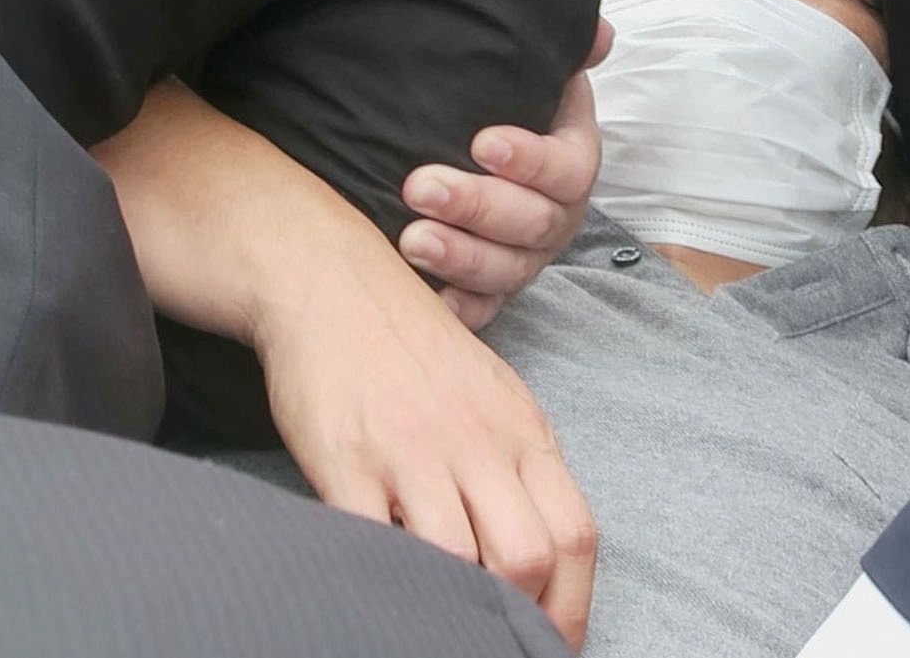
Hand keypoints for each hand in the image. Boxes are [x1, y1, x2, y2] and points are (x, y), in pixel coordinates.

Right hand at [253, 234, 596, 649]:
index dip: (572, 606)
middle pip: (525, 557)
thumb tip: (539, 558)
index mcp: (524, 433)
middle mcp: (478, 443)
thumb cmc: (415, 351)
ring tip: (441, 625)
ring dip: (452, 609)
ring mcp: (411, 452)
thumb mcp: (493, 399)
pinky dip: (385, 582)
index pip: (575, 535)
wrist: (334, 286)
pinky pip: (373, 545)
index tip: (555, 644)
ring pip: (455, 561)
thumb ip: (517, 470)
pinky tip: (384, 594)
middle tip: (496, 643)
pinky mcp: (346, 462)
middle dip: (516, 618)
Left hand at [397, 21, 609, 328]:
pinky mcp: (491, 288)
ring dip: (461, 257)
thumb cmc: (500, 106)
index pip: (567, 169)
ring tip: (411, 239)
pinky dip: (459, 308)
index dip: (530, 160)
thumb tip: (597, 34)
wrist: (467, 149)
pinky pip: (484, 308)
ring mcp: (525, 256)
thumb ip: (560, 50)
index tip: (482, 142)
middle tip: (421, 186)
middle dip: (477, 207)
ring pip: (507, 270)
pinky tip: (428, 299)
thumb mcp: (532, 73)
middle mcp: (555, 215)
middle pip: (534, 223)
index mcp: (571, 161)